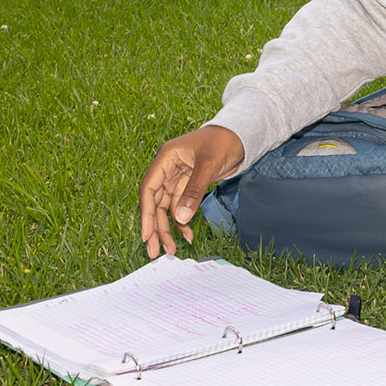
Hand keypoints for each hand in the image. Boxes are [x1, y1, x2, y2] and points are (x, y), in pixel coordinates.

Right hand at [137, 126, 244, 257]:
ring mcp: (177, 178)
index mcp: (166, 159)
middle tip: (154, 251)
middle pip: (155, 203)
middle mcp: (167, 169)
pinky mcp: (188, 184)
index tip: (146, 234)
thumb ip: (194, 191)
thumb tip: (181, 219)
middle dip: (155, 228)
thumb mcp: (209, 164)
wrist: (240, 135)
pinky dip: (183, 221)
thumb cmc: (223, 141)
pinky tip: (187, 234)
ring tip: (171, 249)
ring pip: (167, 208)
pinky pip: (181, 206)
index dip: (146, 213)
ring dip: (168, 228)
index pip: (148, 189)